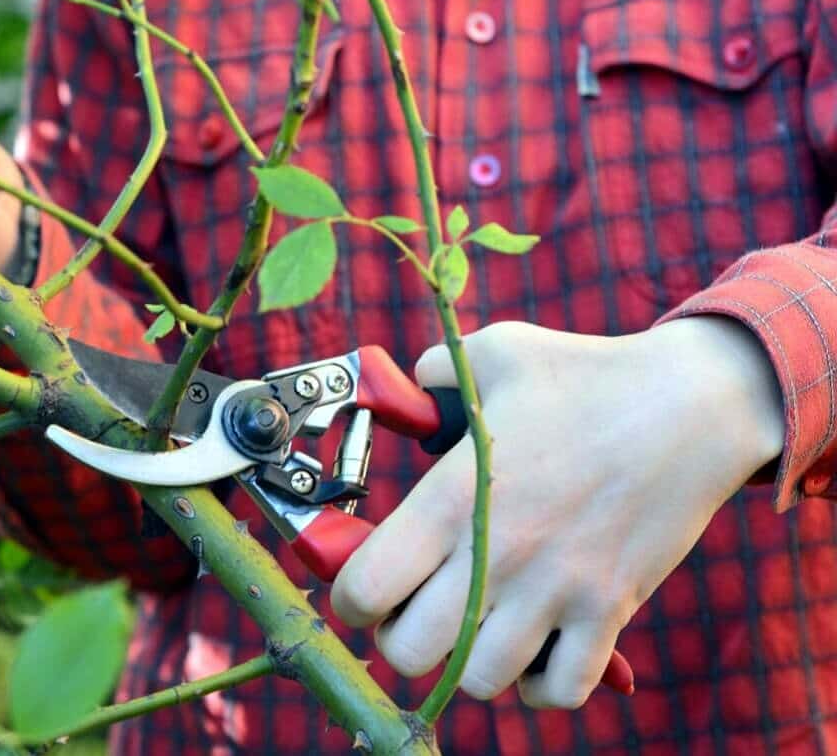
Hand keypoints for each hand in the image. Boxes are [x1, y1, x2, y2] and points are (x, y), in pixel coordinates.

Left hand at [331, 317, 783, 707]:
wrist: (692, 403)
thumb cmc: (588, 376)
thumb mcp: (496, 353)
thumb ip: (435, 373)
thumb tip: (405, 387)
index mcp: (454, 497)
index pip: (365, 586)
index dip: (351, 595)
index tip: (365, 583)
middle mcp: (496, 554)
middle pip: (410, 652)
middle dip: (399, 638)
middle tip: (414, 609)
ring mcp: (556, 590)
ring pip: (480, 680)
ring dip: (466, 664)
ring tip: (473, 628)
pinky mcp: (610, 610)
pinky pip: (562, 691)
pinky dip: (539, 686)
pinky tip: (532, 650)